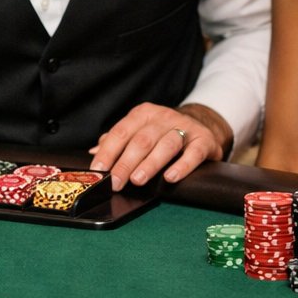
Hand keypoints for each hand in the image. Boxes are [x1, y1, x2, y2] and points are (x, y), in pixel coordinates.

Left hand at [90, 102, 230, 190]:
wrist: (202, 126)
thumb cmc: (163, 133)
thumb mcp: (140, 130)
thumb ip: (118, 141)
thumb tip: (93, 153)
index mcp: (143, 114)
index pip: (121, 132)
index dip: (108, 152)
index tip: (98, 169)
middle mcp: (163, 117)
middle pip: (141, 140)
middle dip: (126, 163)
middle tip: (116, 182)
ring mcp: (185, 128)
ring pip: (166, 144)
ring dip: (150, 163)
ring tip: (138, 180)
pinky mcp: (204, 140)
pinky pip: (193, 153)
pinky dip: (182, 166)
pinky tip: (170, 178)